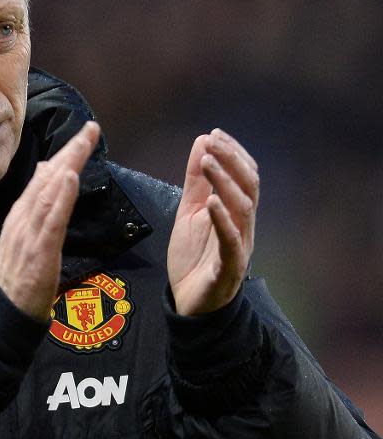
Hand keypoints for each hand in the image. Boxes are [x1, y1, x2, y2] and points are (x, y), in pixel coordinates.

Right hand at [0, 121, 100, 319]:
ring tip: (82, 144)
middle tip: (91, 129)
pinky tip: (70, 178)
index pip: (45, 176)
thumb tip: (46, 169)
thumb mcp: (25, 231)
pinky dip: (61, 197)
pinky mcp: (40, 250)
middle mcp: (24, 216)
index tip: (84, 134)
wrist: (5, 309)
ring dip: (67, 166)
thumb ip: (36, 201)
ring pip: (50, 192)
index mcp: (22, 212)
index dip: (65, 154)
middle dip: (71, 152)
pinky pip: (52, 220)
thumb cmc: (18, 272)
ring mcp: (30, 232)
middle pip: (49, 178)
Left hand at [167, 128, 258, 315]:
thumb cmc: (194, 257)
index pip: (245, 176)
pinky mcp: (227, 268)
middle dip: (231, 160)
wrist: (189, 304)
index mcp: (236, 213)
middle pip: (248, 187)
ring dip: (225, 182)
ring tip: (209, 162)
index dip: (233, 153)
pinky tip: (212, 202)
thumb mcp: (189, 211)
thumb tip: (201, 142)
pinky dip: (223, 220)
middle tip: (212, 141)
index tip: (215, 134)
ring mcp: (239, 247)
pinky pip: (231, 242)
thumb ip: (196, 181)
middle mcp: (244, 227)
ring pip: (242, 209)